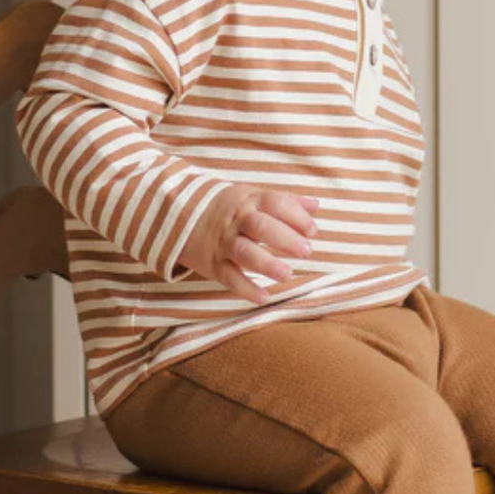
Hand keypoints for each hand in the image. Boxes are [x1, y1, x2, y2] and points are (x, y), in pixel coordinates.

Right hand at [176, 183, 318, 304]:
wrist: (178, 216)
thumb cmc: (227, 209)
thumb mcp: (252, 197)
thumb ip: (285, 202)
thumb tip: (316, 206)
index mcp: (248, 201)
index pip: (274, 203)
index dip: (296, 216)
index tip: (312, 231)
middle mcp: (235, 221)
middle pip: (260, 226)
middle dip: (285, 238)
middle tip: (306, 251)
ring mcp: (223, 243)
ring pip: (244, 252)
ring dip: (266, 264)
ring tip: (287, 275)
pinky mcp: (212, 263)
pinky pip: (228, 277)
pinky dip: (245, 288)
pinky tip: (263, 297)